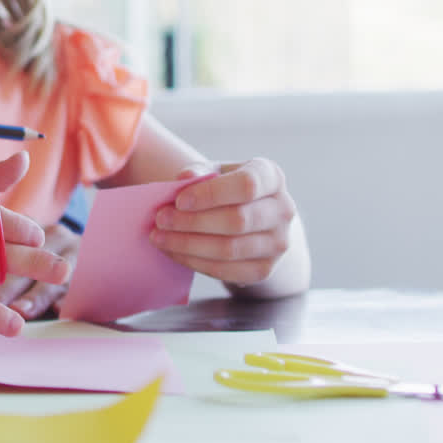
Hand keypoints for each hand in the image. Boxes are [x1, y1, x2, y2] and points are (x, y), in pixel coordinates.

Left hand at [151, 157, 297, 286]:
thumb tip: (184, 178)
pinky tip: (173, 252)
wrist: (254, 222)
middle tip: (160, 219)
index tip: (179, 200)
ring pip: (229, 249)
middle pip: (237, 220)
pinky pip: (226, 271)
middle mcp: (283, 210)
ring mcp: (278, 243)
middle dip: (192, 222)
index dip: (211, 194)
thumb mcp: (216, 172)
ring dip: (188, 245)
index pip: (247, 185)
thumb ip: (200, 172)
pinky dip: (194, 262)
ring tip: (159, 237)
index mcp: (271, 177)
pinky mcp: (265, 269)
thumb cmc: (227, 190)